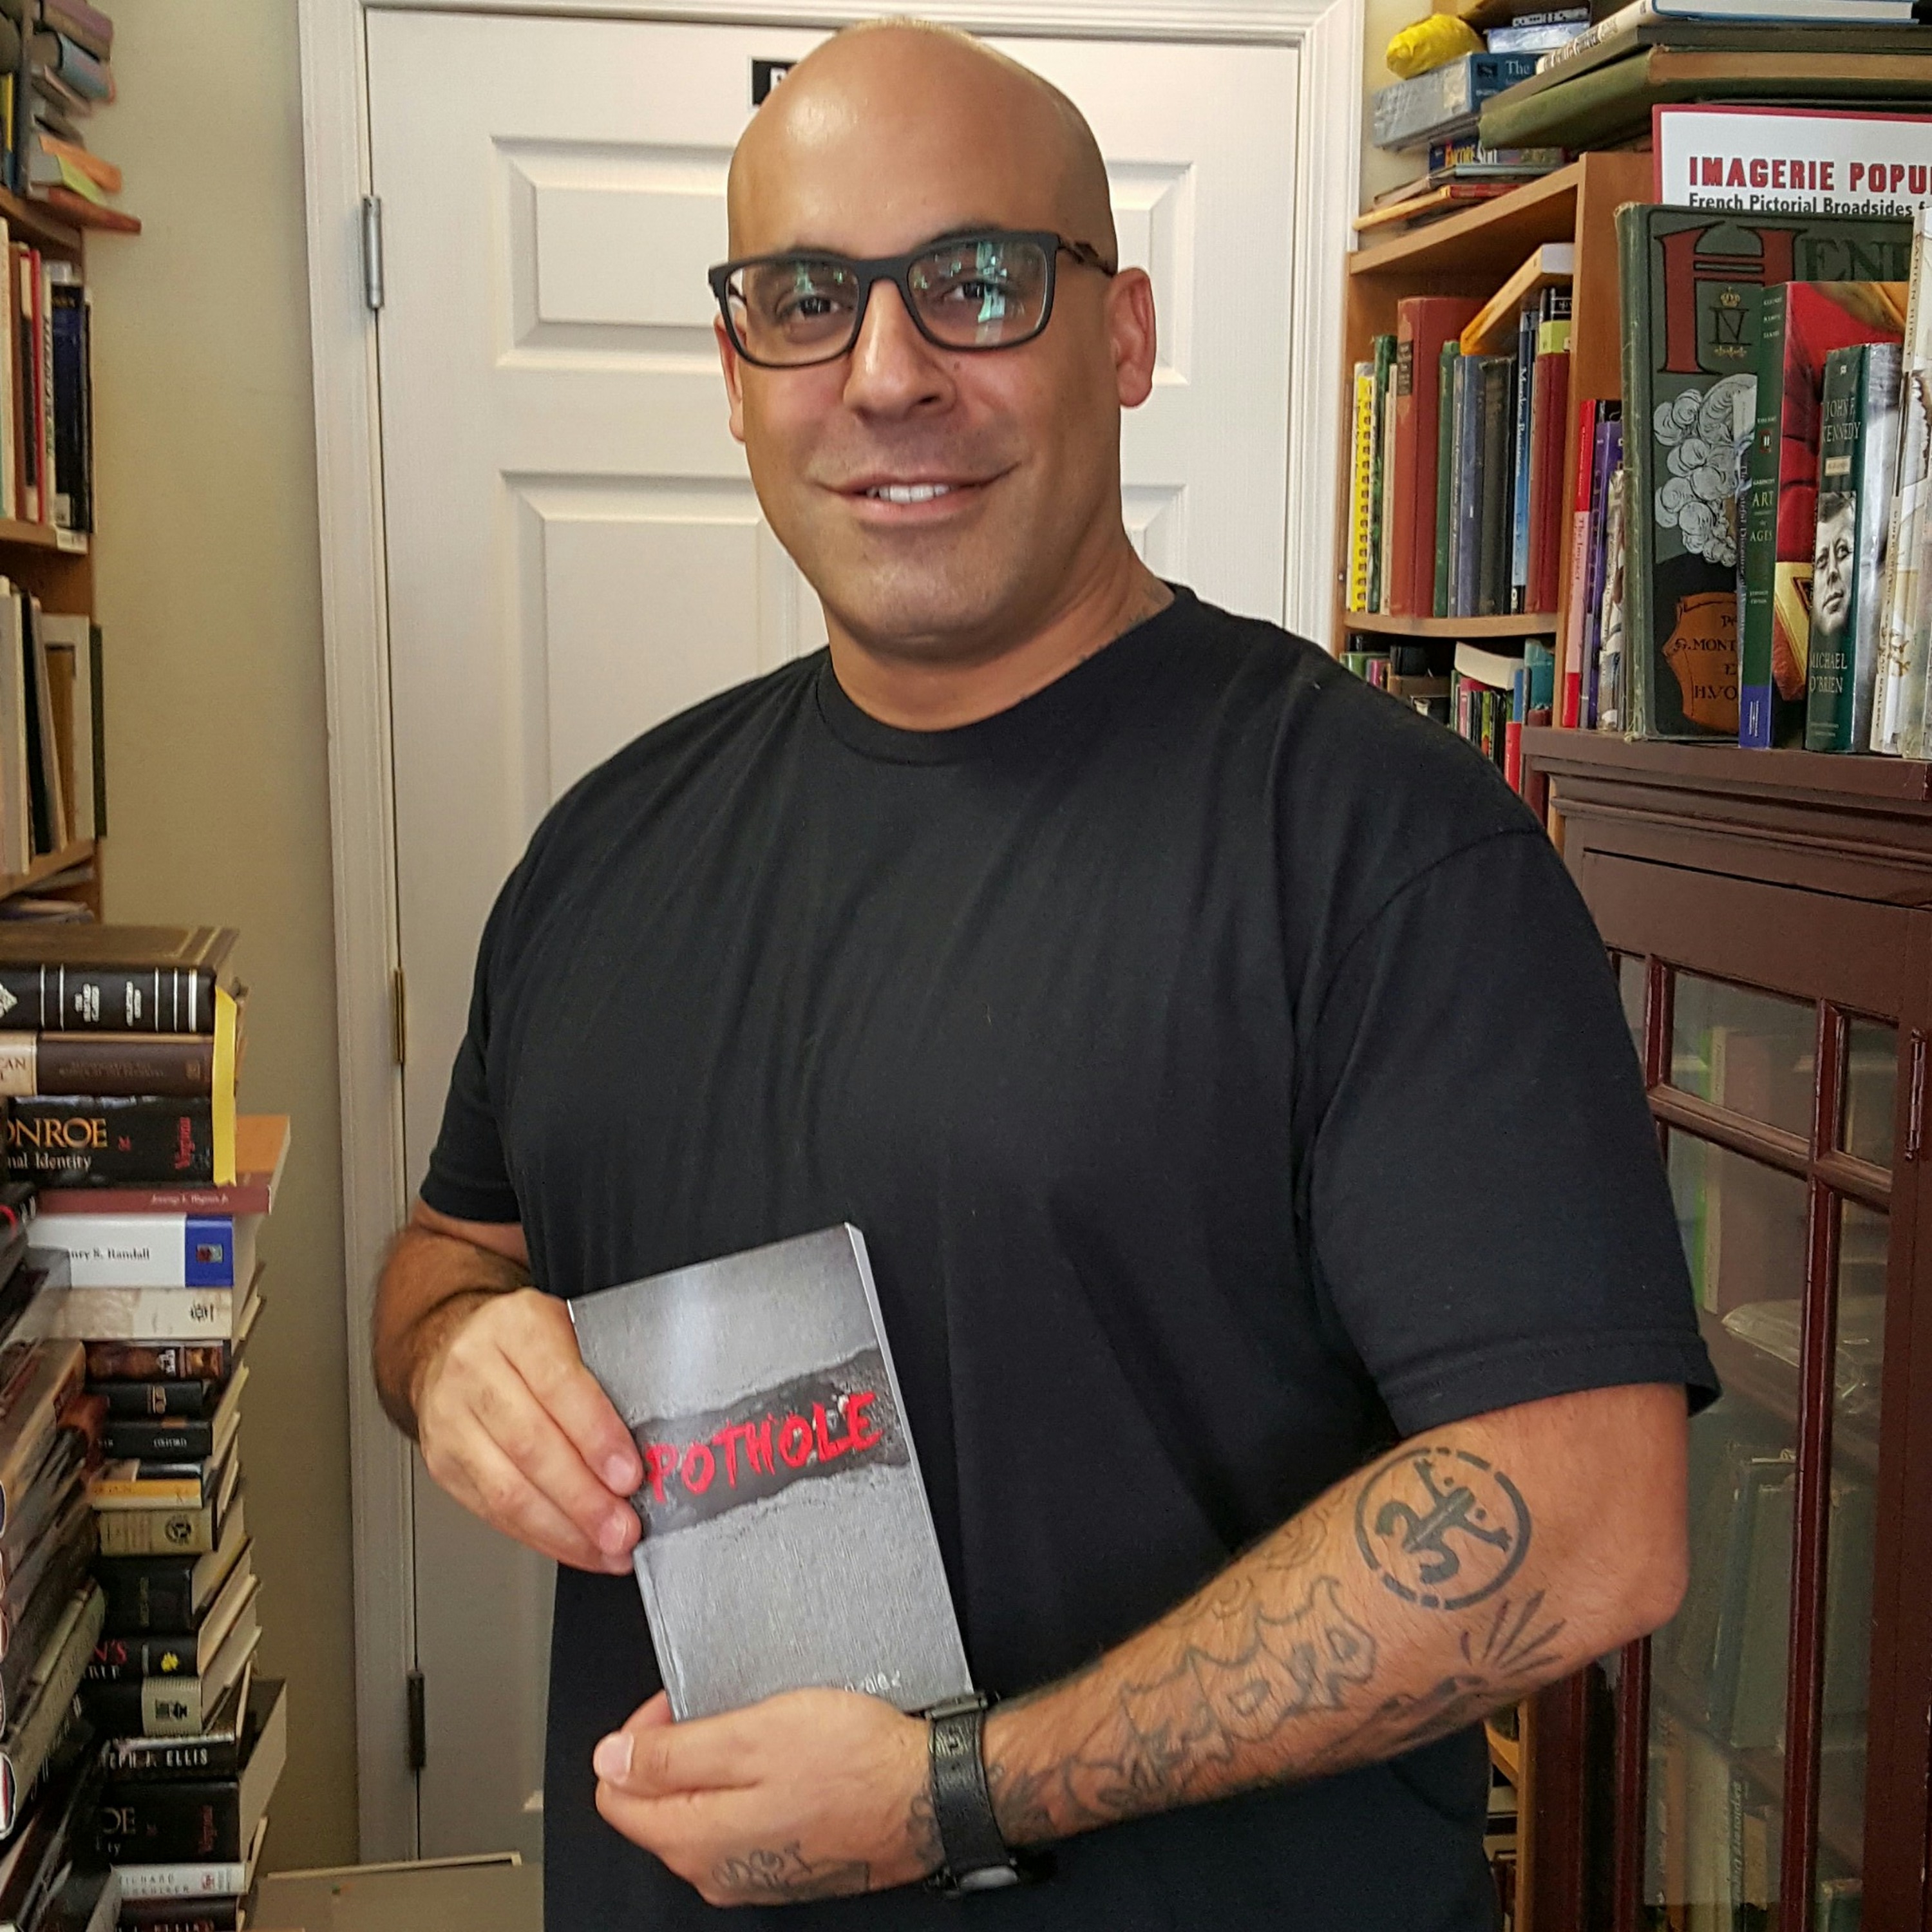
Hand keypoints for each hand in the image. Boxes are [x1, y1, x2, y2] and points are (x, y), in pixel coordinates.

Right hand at [414, 1287, 642, 1573]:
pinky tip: (576, 1547)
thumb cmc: (526, 1342)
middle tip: (624, 1528)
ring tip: (607, 1549)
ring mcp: (451, 1422)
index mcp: (517, 1327)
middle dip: (584, 1498)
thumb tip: (658, 1438)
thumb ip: (607, 1372)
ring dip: (564, 1530)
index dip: (596, 1435)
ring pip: (508, 1489)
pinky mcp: (444, 1466)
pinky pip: (493, 1512)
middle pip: (531, 1446)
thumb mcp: (569, 1329)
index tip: (629, 1475)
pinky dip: (540, 1537)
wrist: (450, 1345)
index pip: (558, 1385)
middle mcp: (475, 1372)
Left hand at [592, 1689, 938, 1903]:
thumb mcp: (753, 1736)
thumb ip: (673, 1753)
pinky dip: (747, 1786)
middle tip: (722, 1707)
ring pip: (698, 1813)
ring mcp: (751, 1874)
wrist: (927, 1796)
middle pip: (655, 1807)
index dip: (638, 1739)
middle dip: (675, 1750)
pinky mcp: (783, 1866)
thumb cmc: (852, 1762)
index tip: (676, 1704)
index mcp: (695, 1840)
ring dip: (713, 1766)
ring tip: (758, 1727)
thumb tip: (609, 1759)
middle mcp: (714, 1871)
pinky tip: (783, 1758)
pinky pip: (738, 1823)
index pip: (616, 1795)